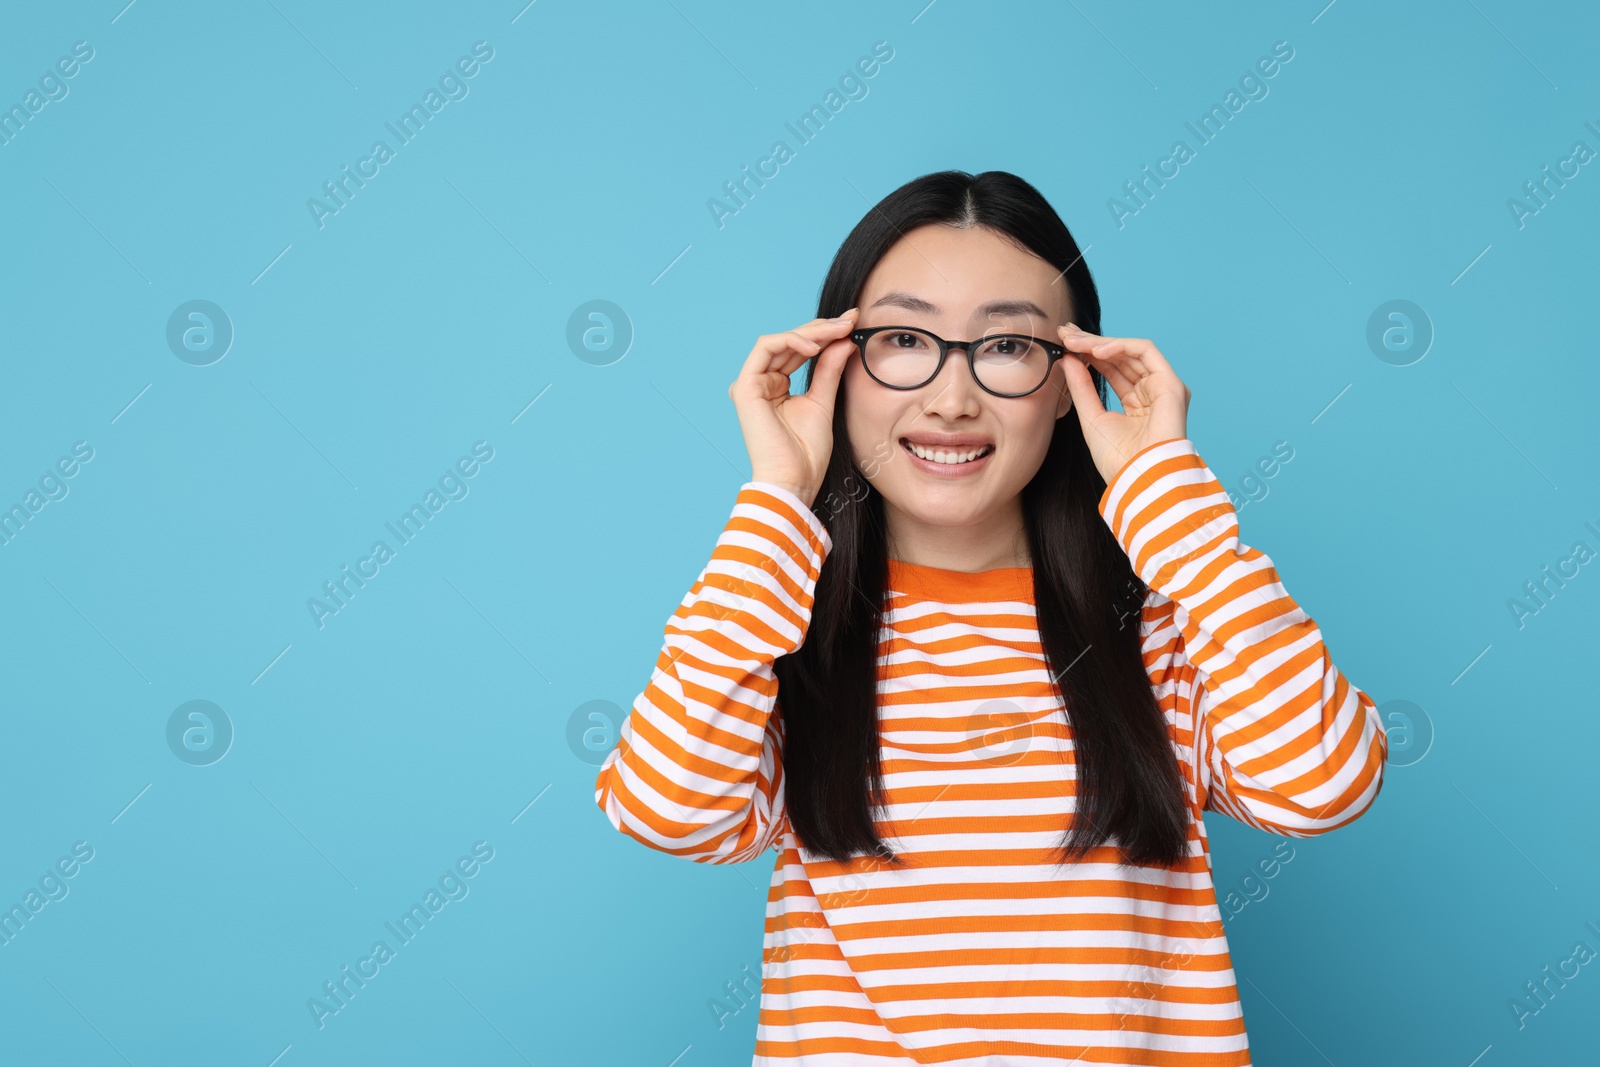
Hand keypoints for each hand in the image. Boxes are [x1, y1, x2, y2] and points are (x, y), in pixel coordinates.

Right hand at [728, 308, 859, 506]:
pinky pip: (767, 347)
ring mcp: (751, 383)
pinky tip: (816, 345)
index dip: (825, 335)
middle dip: (822, 328)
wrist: (794, 481)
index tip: (853, 324)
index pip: (799, 351)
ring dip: (811, 331)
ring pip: (780, 340)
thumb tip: (844, 340)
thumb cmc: (807, 453)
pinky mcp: (745, 386)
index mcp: (775, 387)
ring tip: (839, 330)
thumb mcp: (824, 402)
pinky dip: (792, 341)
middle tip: (850, 319)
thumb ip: (829, 370)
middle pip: (790, 342)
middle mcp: (760, 382)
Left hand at [1056, 323, 1189, 484]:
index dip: (1088, 353)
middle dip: (1091, 342)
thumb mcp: (1091, 416)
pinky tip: (1096, 349)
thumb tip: (1067, 358)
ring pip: (1131, 351)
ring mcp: (1163, 387)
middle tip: (1065, 333)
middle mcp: (1152, 392)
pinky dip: (1120, 346)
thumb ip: (1081, 386)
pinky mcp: (1171, 383)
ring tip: (1075, 341)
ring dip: (1100, 342)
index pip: (1111, 369)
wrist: (1137, 479)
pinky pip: (1146, 352)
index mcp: (1136, 403)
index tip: (1064, 342)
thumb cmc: (1117, 459)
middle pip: (1120, 357)